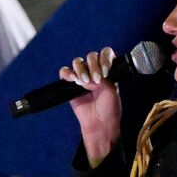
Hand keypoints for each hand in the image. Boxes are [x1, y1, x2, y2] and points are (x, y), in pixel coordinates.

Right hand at [59, 48, 120, 163]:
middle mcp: (95, 70)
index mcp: (108, 69)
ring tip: (84, 82)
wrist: (99, 122)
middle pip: (91, 56)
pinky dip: (68, 73)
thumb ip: (101, 79)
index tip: (105, 71)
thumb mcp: (111, 91)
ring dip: (81, 69)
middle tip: (97, 79)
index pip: (106, 53)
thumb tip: (86, 76)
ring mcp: (82, 76)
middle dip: (93, 66)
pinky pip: (65, 72)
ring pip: (77, 61)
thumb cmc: (109, 108)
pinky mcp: (70, 84)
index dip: (105, 58)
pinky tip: (74, 80)